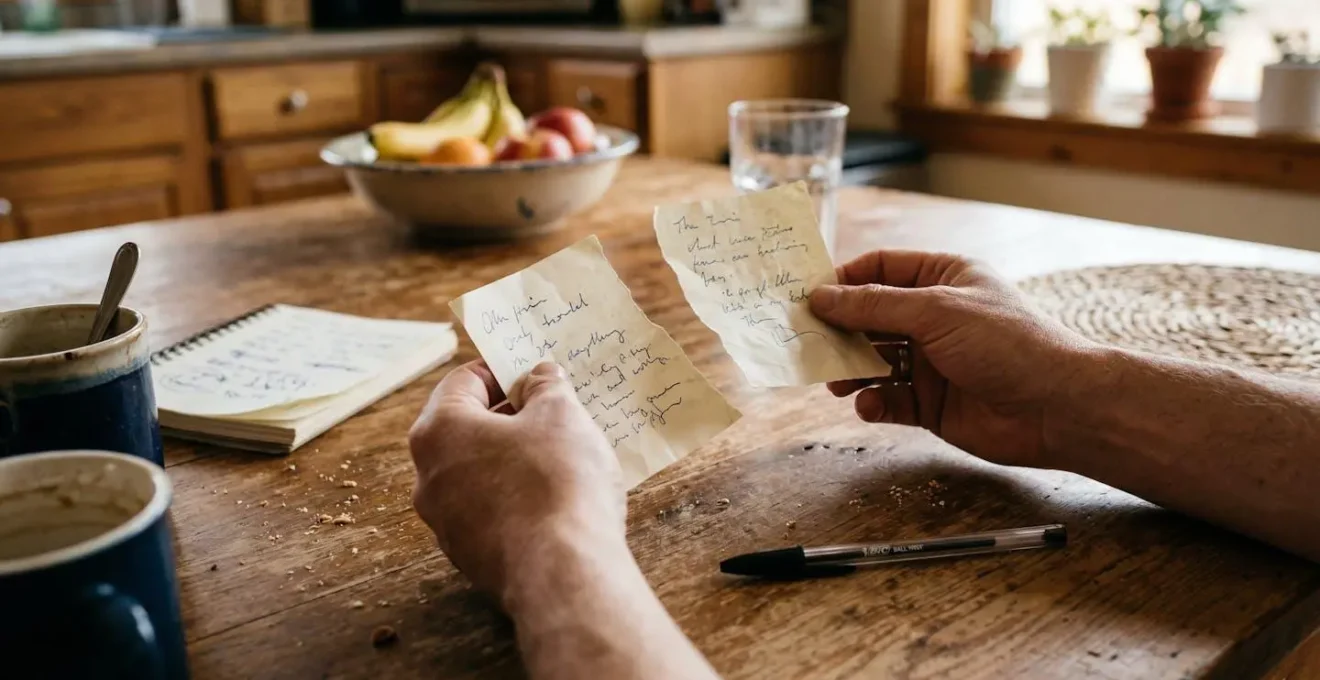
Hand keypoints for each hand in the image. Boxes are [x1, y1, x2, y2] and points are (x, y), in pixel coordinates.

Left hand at [408, 360, 624, 604]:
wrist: (561, 573)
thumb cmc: (556, 484)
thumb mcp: (561, 415)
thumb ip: (547, 387)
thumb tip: (540, 377)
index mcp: (439, 431)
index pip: (463, 381)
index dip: (503, 370)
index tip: (536, 374)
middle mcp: (429, 477)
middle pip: (468, 428)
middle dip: (511, 415)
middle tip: (555, 410)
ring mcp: (447, 522)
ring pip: (480, 473)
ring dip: (514, 457)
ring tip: (563, 454)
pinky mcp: (471, 555)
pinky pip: (492, 511)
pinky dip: (518, 497)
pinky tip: (557, 498)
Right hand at [809, 250, 1097, 467]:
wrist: (1057, 408)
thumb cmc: (1007, 344)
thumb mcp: (935, 311)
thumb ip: (873, 306)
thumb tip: (820, 297)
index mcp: (942, 279)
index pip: (879, 270)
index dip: (843, 282)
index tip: (807, 299)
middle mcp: (935, 317)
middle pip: (869, 318)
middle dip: (839, 331)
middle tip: (804, 344)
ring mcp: (932, 361)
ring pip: (874, 361)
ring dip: (851, 371)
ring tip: (833, 382)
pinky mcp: (932, 403)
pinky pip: (889, 399)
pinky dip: (874, 403)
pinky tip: (869, 406)